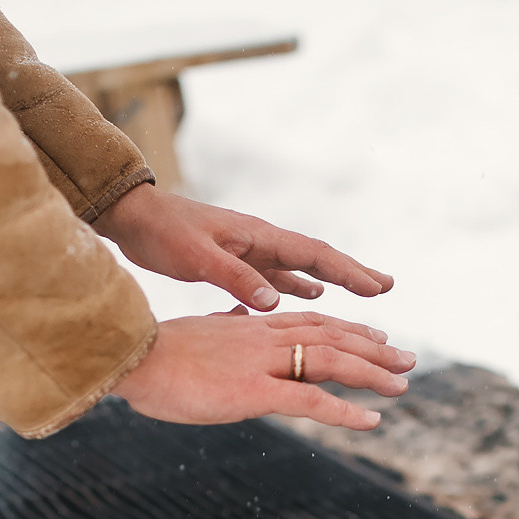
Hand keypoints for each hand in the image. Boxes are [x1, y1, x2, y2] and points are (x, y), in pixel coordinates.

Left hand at [96, 184, 391, 310]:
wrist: (132, 217)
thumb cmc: (162, 233)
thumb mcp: (197, 257)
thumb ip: (236, 279)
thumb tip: (276, 301)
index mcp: (257, 236)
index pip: (315, 255)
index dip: (349, 272)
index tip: (379, 287)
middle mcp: (260, 241)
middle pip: (316, 259)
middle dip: (352, 274)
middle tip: (386, 288)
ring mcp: (249, 251)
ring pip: (300, 268)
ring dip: (331, 281)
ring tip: (361, 294)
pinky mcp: (233, 262)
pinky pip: (276, 276)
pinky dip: (297, 287)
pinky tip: (308, 299)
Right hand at [117, 310, 414, 431]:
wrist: (129, 357)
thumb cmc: (153, 350)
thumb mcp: (196, 330)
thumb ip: (221, 323)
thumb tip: (228, 315)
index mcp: (250, 325)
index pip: (311, 321)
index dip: (348, 329)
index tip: (376, 335)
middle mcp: (263, 337)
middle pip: (332, 336)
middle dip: (374, 348)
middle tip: (407, 359)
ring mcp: (261, 362)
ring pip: (331, 361)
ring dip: (372, 373)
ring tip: (402, 385)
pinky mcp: (253, 390)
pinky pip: (310, 401)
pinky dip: (345, 411)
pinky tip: (372, 421)